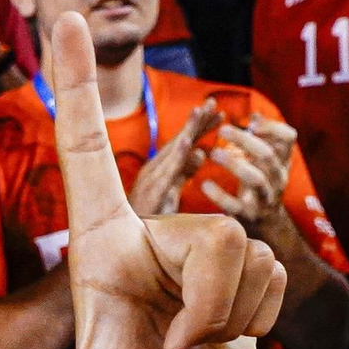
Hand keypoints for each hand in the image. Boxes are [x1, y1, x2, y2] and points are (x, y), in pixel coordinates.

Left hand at [0, 14, 283, 348]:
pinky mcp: (238, 272)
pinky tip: (224, 342)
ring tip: (195, 348)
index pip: (83, 150)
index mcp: (98, 246)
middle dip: (214, 306)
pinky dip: (256, 318)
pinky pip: (272, 270)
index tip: (68, 14)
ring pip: (247, 252)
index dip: (74, 81)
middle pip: (214, 234)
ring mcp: (194, 254)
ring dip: (234, 317)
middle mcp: (145, 237)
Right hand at [128, 98, 219, 216]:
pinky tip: (189, 142)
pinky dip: (177, 156)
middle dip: (197, 121)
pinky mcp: (151, 194)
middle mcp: (154, 170)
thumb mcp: (172, 192)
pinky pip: (167, 173)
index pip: (184, 144)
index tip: (219, 113)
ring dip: (188, 130)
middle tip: (214, 102)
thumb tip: (201, 153)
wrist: (129, 247)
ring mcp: (151, 180)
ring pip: (172, 152)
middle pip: (179, 141)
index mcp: (162, 170)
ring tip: (201, 111)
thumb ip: (184, 173)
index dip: (200, 127)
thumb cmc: (151, 222)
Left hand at [200, 119, 292, 230]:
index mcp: (282, 162)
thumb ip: (262, 140)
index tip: (251, 122)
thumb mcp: (267, 163)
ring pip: (256, 179)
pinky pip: (235, 205)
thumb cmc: (262, 184)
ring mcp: (264, 198)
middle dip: (245, 140)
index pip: (289, 138)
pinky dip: (219, 195)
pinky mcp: (249, 216)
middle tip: (222, 130)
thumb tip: (254, 115)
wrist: (267, 224)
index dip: (272, 127)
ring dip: (234, 164)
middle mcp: (277, 179)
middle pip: (268, 155)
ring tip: (214, 153)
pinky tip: (205, 183)